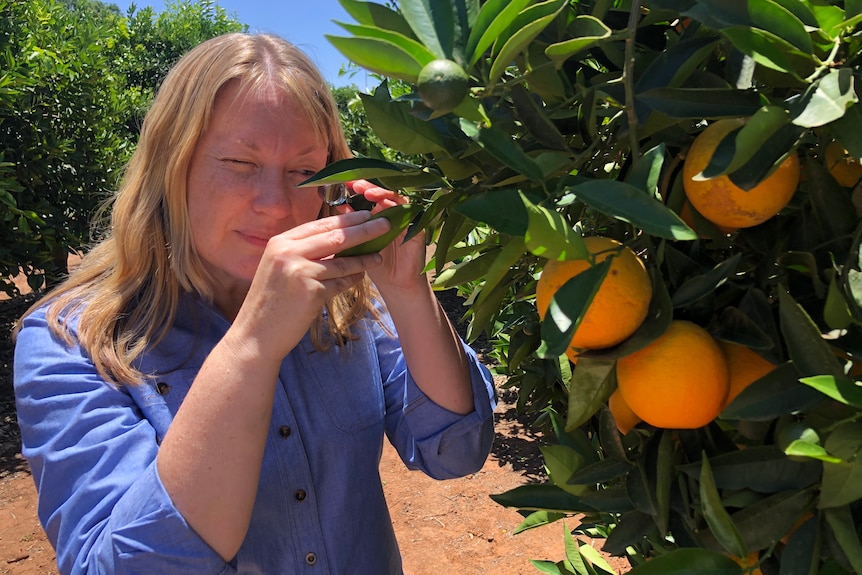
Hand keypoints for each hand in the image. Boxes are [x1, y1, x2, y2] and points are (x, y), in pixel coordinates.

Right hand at [231, 210, 386, 360]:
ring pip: (342, 262)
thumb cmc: (271, 301)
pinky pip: (341, 283)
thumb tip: (335, 238)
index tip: (366, 215)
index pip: (320, 225)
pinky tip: (360, 278)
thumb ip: (302, 251)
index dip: (346, 219)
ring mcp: (301, 272)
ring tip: (378, 257)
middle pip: (336, 237)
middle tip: (384, 225)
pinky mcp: (312, 293)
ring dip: (364, 259)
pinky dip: (352, 280)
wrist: (257, 334)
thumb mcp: (279, 267)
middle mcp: (289, 253)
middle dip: (364, 230)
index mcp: (280, 242)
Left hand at [347, 180, 427, 295]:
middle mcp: (393, 214)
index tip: (342, 182)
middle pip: (381, 192)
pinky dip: (397, 205)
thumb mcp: (359, 242)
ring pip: (395, 198)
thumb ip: (352, 225)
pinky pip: (410, 211)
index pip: (368, 195)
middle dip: (367, 186)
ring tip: (367, 192)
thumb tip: (338, 204)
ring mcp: (406, 219)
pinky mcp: (417, 227)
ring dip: (381, 193)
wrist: (395, 285)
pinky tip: (384, 204)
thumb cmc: (376, 265)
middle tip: (354, 184)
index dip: (357, 187)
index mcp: (378, 215)